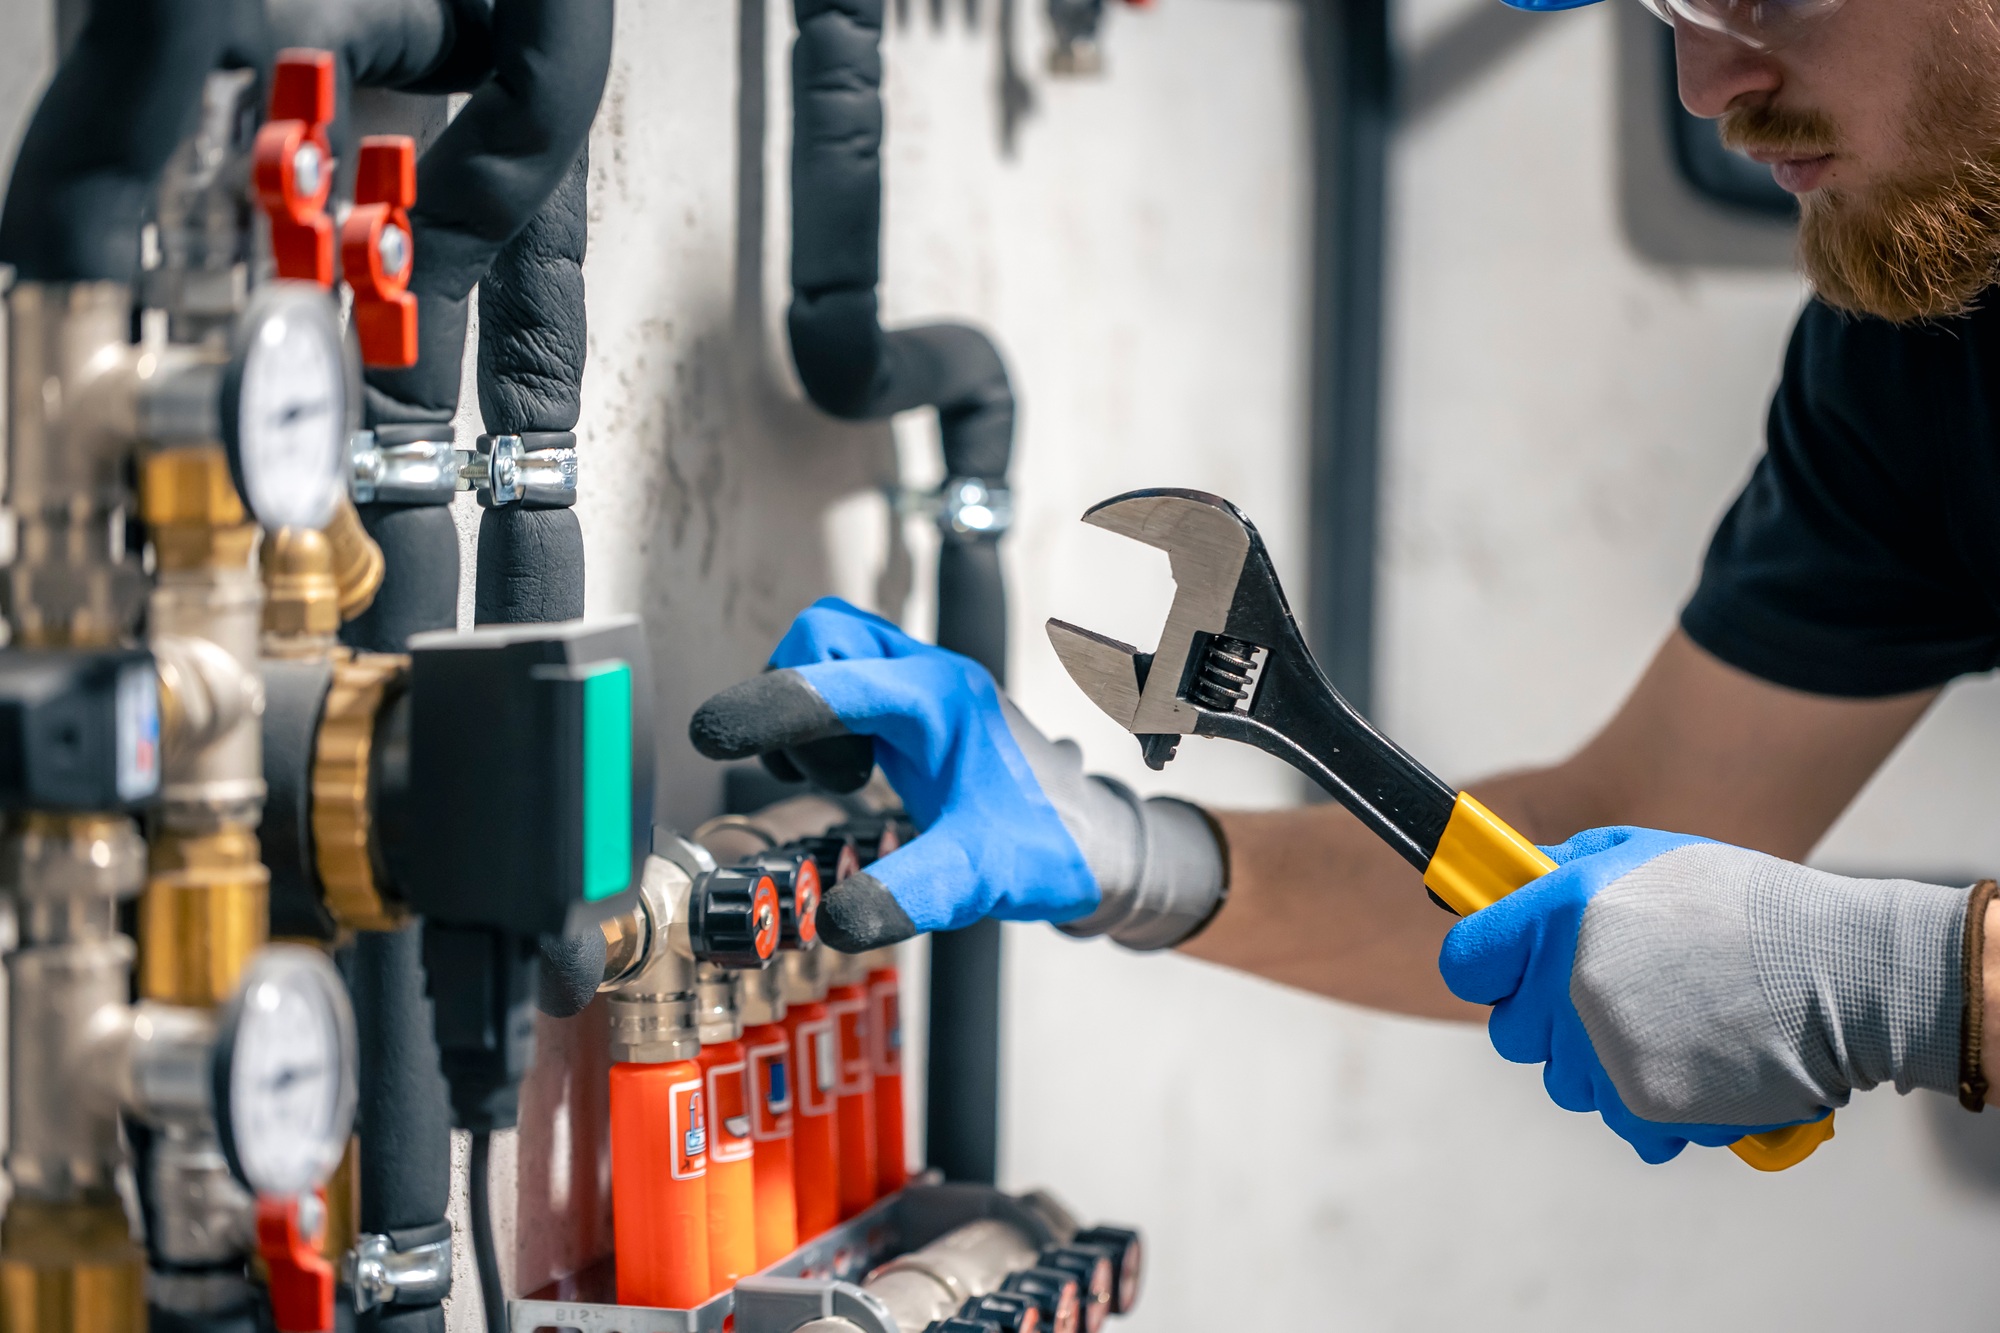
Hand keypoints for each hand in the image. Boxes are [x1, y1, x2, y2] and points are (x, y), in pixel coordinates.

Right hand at [688, 599, 1223, 951]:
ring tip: (841, 777)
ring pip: (831, 651)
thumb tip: (833, 920)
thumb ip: (910, 895)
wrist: (1100, 842)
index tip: (713, 734)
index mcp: (941, 703)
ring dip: (806, 707)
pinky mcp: (915, 706)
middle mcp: (928, 679)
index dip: (770, 704)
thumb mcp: (979, 879)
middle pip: (824, 637)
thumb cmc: (1050, 848)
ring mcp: (921, 686)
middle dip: (791, 701)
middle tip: (822, 774)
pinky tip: (849, 773)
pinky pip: (846, 679)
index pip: (838, 680)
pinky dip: (824, 719)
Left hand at [1438, 826, 1971, 1161]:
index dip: (1489, 964)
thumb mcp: (1644, 854)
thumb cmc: (1745, 908)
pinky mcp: (1643, 1106)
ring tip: (1671, 1025)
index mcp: (1558, 913)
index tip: (1511, 966)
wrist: (1841, 973)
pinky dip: (1650, 1107)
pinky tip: (1694, 1066)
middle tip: (1612, 996)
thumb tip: (1507, 883)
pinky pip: (1618, 1123)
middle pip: (1510, 1032)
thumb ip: (1563, 869)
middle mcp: (1567, 984)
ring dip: (1601, 1064)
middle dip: (1548, 1020)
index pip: (1464, 960)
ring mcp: (1602, 1050)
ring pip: (1565, 1082)